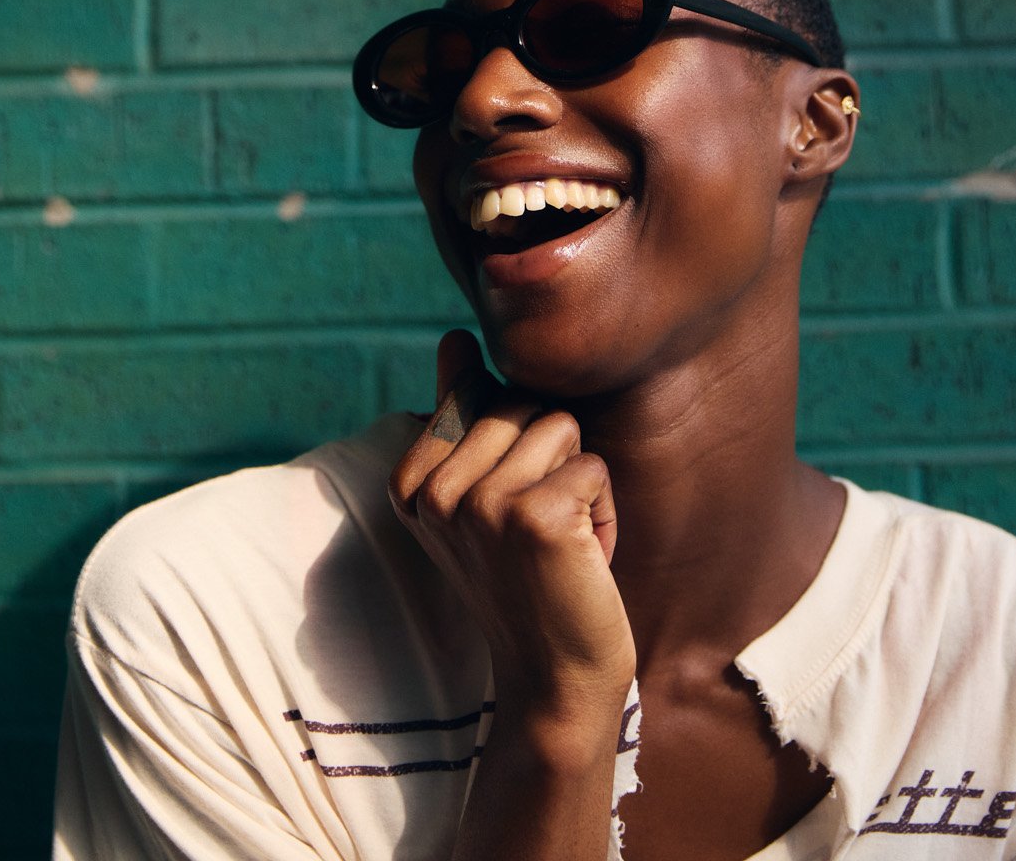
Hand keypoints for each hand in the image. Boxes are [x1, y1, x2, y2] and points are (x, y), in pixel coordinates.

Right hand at [389, 331, 636, 723]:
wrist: (557, 679)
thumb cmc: (526, 579)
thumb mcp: (480, 494)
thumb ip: (461, 412)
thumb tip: (454, 336)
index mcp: (410, 481)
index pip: (482, 393)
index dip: (515, 447)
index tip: (504, 513)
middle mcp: (434, 491)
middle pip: (522, 402)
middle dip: (551, 458)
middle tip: (539, 531)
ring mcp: (480, 505)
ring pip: (560, 425)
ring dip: (579, 482)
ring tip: (562, 541)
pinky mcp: (535, 518)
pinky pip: (593, 465)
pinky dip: (605, 511)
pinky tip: (583, 559)